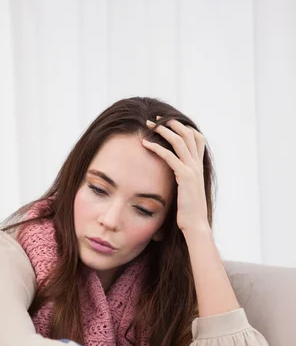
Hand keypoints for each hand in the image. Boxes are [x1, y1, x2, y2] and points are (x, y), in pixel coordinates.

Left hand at [142, 118, 208, 233]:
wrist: (196, 226)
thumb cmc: (189, 212)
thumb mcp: (187, 191)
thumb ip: (183, 180)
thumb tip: (173, 177)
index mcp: (199, 167)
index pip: (197, 138)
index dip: (184, 127)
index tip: (168, 122)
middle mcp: (198, 165)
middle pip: (188, 134)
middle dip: (171, 123)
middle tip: (155, 119)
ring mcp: (193, 170)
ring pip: (179, 141)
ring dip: (163, 130)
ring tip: (148, 125)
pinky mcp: (185, 177)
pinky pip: (170, 157)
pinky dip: (157, 147)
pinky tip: (145, 144)